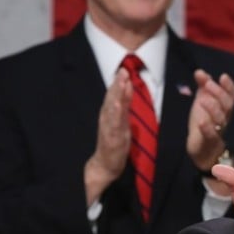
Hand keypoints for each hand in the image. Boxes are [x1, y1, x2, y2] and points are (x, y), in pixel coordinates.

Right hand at [84, 68, 132, 204]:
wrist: (105, 164)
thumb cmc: (114, 141)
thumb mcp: (122, 119)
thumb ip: (125, 103)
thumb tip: (127, 86)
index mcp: (109, 114)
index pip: (114, 95)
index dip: (118, 83)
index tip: (123, 70)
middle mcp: (107, 119)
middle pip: (112, 99)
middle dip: (117, 85)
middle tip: (122, 71)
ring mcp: (109, 128)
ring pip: (112, 109)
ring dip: (115, 96)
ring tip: (120, 83)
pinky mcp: (112, 138)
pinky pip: (113, 125)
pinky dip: (115, 114)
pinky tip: (117, 105)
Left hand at [187, 69, 233, 170]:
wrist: (200, 149)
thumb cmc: (205, 124)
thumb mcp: (202, 102)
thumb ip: (203, 86)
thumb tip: (200, 71)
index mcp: (225, 108)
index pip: (233, 96)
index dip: (229, 87)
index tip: (223, 77)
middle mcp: (226, 119)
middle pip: (228, 106)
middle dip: (220, 94)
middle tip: (209, 84)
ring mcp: (219, 131)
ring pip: (222, 120)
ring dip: (214, 108)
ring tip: (203, 100)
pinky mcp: (210, 142)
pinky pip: (211, 135)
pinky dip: (207, 128)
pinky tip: (201, 121)